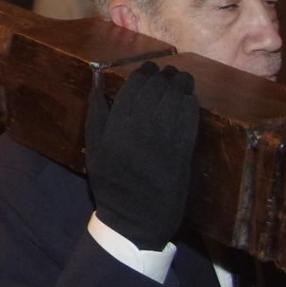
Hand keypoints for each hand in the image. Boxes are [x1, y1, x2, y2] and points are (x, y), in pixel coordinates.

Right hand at [85, 62, 198, 251]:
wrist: (137, 218)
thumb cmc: (112, 184)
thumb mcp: (94, 151)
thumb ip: (96, 116)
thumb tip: (97, 85)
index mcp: (116, 127)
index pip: (134, 89)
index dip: (143, 74)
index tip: (148, 68)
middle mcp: (141, 129)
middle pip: (157, 90)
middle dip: (163, 76)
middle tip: (166, 70)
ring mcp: (165, 139)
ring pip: (176, 101)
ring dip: (180, 85)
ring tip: (181, 78)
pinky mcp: (184, 151)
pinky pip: (189, 119)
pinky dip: (191, 104)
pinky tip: (190, 97)